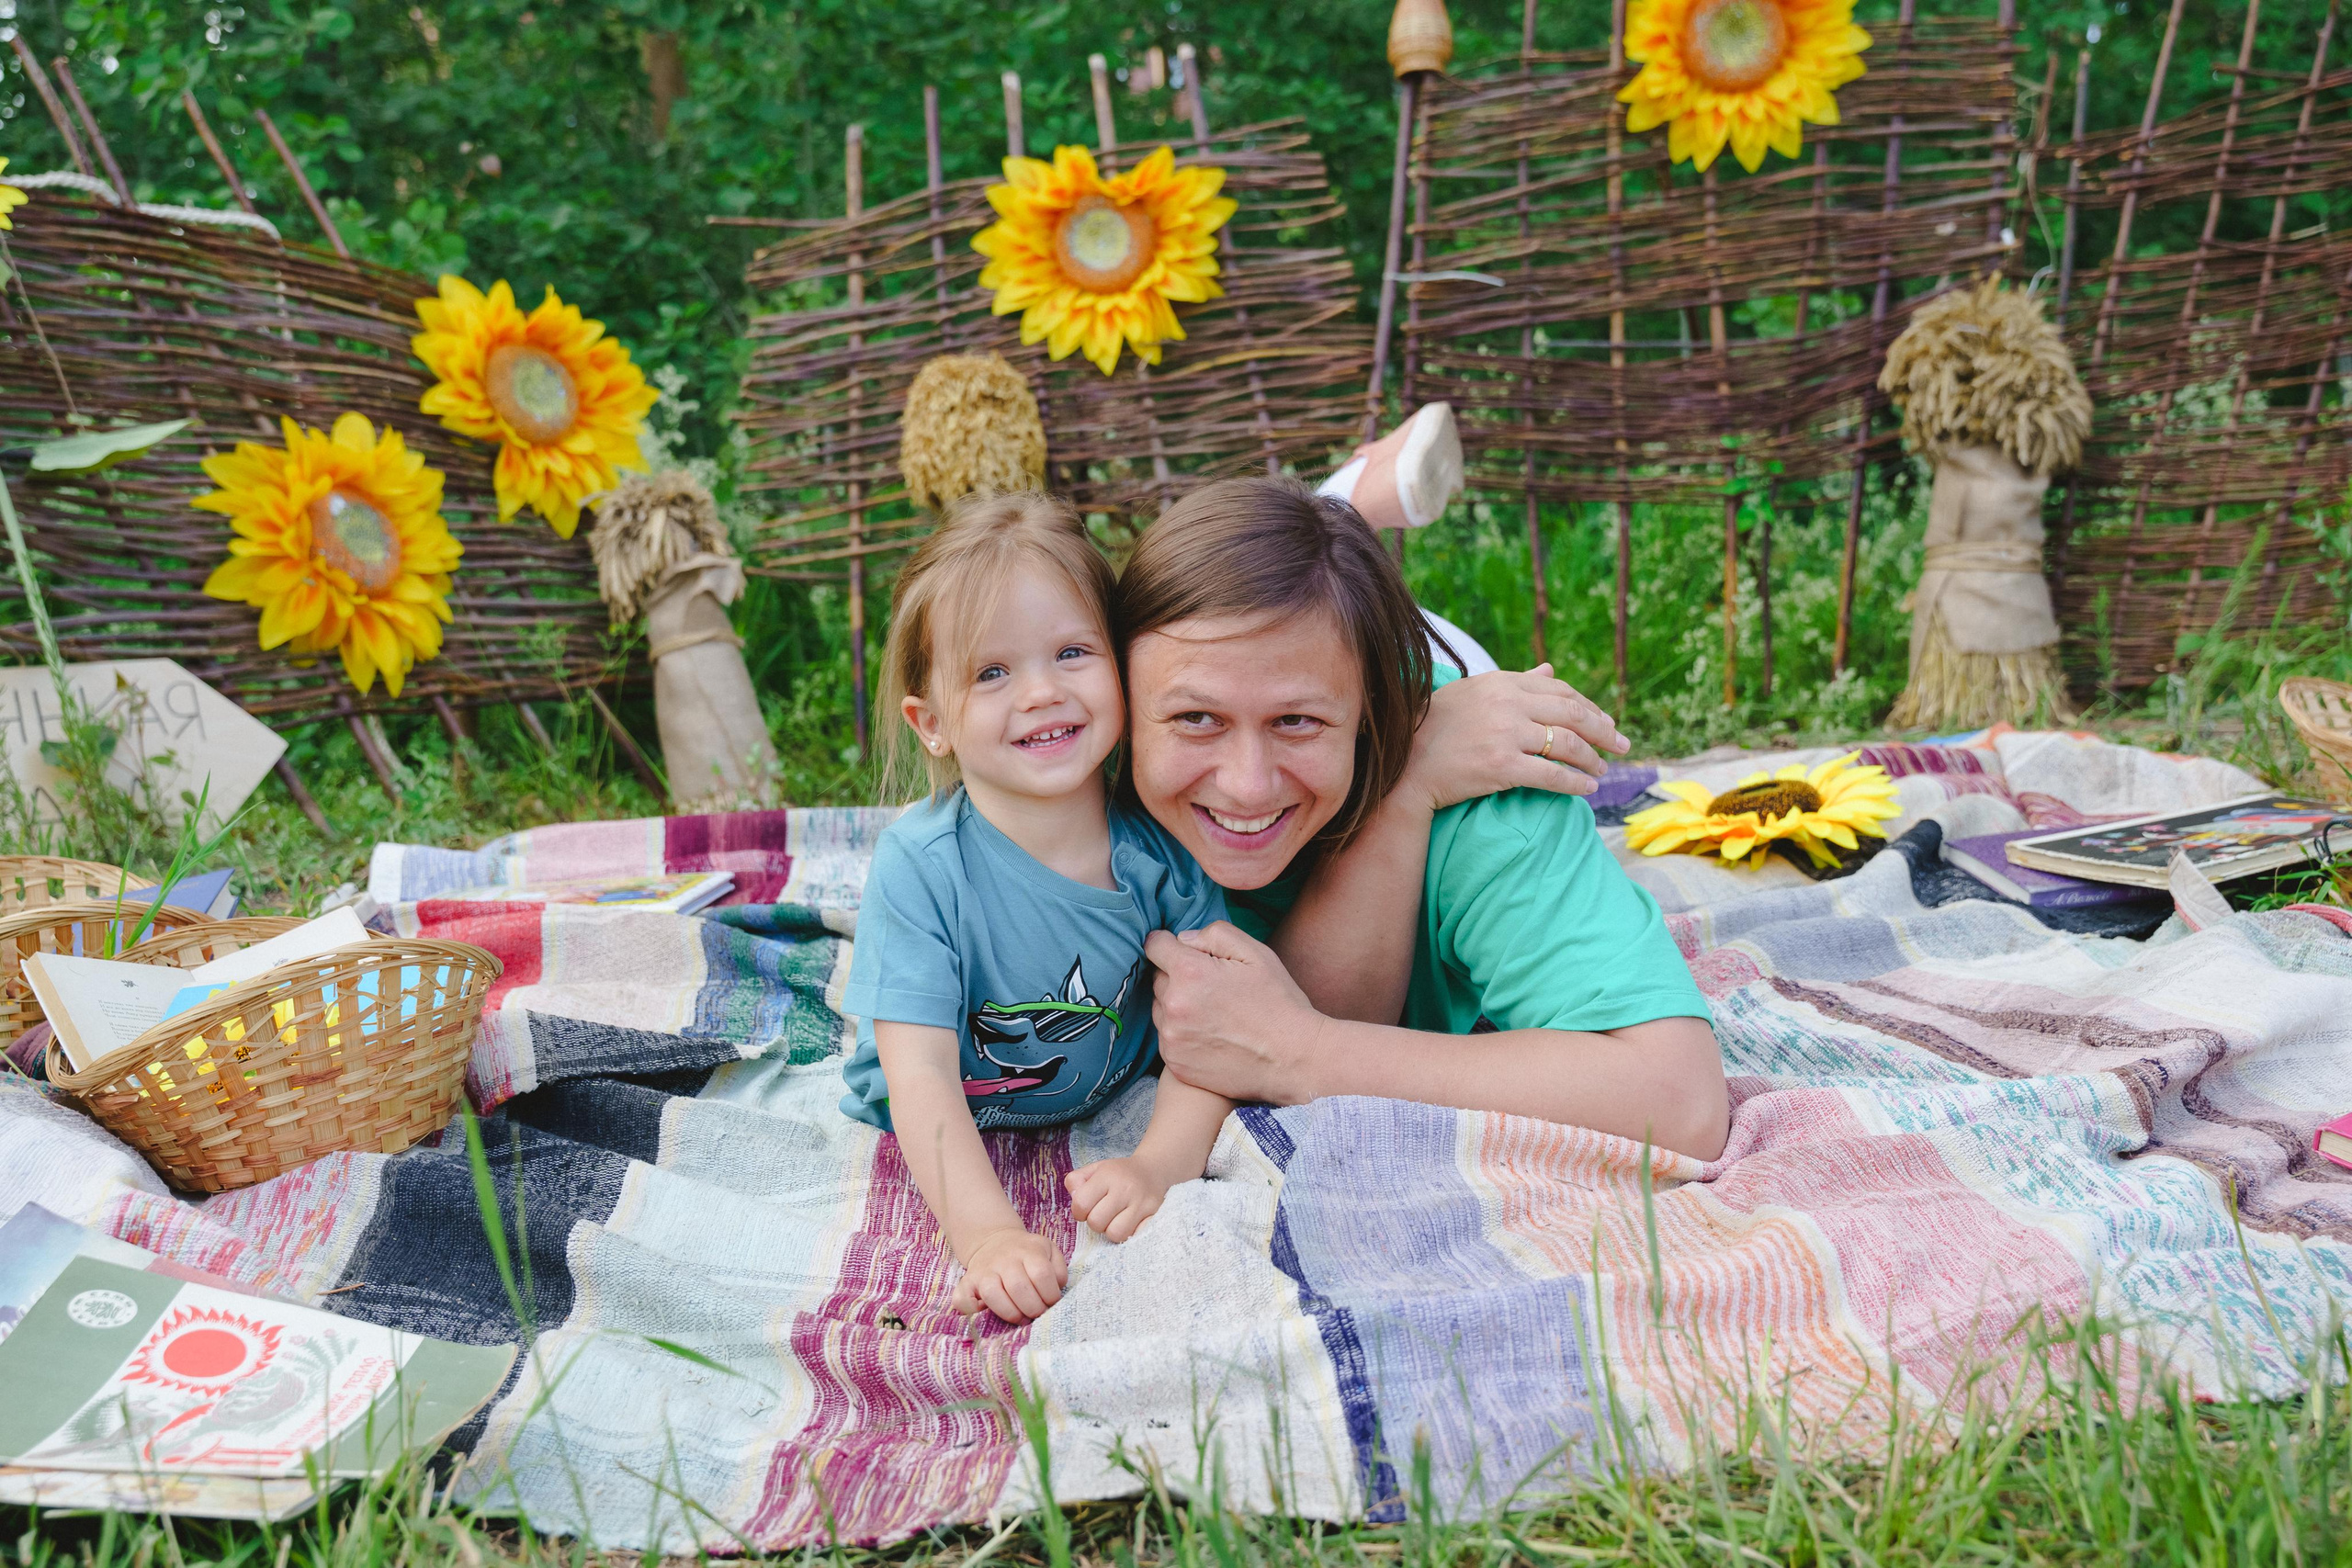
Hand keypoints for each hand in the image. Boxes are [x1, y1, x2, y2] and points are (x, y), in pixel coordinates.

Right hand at [952, 1227, 1066, 1323]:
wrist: (995, 1241)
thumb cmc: (1027, 1254)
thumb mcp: (1048, 1251)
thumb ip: (1058, 1269)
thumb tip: (1056, 1289)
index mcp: (1029, 1250)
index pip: (1042, 1275)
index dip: (1050, 1295)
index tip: (1051, 1303)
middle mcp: (1004, 1259)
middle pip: (1019, 1287)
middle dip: (1033, 1309)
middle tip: (1037, 1314)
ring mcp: (984, 1270)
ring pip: (993, 1294)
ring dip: (1011, 1313)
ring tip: (1020, 1318)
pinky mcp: (967, 1282)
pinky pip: (962, 1299)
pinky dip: (972, 1310)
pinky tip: (986, 1312)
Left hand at [1066, 1157, 1174, 1241]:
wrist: (1152, 1170)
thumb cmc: (1118, 1173)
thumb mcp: (1094, 1169)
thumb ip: (1075, 1181)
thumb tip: (1075, 1199)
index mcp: (1107, 1175)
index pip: (1081, 1204)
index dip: (1079, 1211)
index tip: (1086, 1208)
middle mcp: (1125, 1189)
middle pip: (1097, 1222)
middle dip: (1095, 1222)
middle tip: (1102, 1214)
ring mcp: (1141, 1203)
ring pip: (1116, 1234)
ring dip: (1112, 1231)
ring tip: (1115, 1220)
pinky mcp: (1154, 1215)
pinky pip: (1135, 1236)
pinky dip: (1130, 1234)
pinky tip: (1129, 1223)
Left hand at [1146, 922, 1324, 1105]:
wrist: (1294, 1060)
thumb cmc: (1279, 1003)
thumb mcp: (1256, 953)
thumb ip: (1215, 935)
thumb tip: (1184, 940)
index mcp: (1190, 973)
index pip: (1155, 945)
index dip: (1169, 944)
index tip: (1183, 951)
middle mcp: (1173, 1006)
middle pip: (1158, 978)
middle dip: (1177, 976)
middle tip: (1213, 987)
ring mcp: (1172, 1039)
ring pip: (1160, 1009)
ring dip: (1177, 1006)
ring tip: (1215, 1013)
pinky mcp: (1176, 1064)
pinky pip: (1168, 1038)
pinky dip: (1182, 1034)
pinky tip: (1212, 1035)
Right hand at [1400, 663, 1628, 812]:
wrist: (1404, 765)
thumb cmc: (1435, 728)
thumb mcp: (1474, 693)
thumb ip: (1515, 682)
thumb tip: (1550, 669)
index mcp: (1501, 682)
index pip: (1560, 690)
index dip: (1589, 707)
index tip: (1605, 722)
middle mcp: (1507, 703)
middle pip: (1572, 714)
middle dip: (1604, 731)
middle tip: (1622, 745)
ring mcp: (1505, 734)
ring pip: (1567, 744)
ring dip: (1592, 759)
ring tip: (1602, 770)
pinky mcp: (1501, 766)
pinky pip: (1552, 774)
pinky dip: (1575, 783)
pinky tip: (1587, 789)